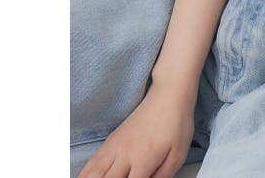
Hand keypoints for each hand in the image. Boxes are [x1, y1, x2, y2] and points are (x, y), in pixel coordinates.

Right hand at [78, 84, 195, 177]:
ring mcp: (114, 146)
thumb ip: (163, 176)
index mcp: (144, 159)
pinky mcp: (110, 140)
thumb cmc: (176, 122)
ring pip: (93, 173)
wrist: (168, 95)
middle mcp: (125, 154)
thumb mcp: (178, 154)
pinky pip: (91, 162)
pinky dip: (85, 174)